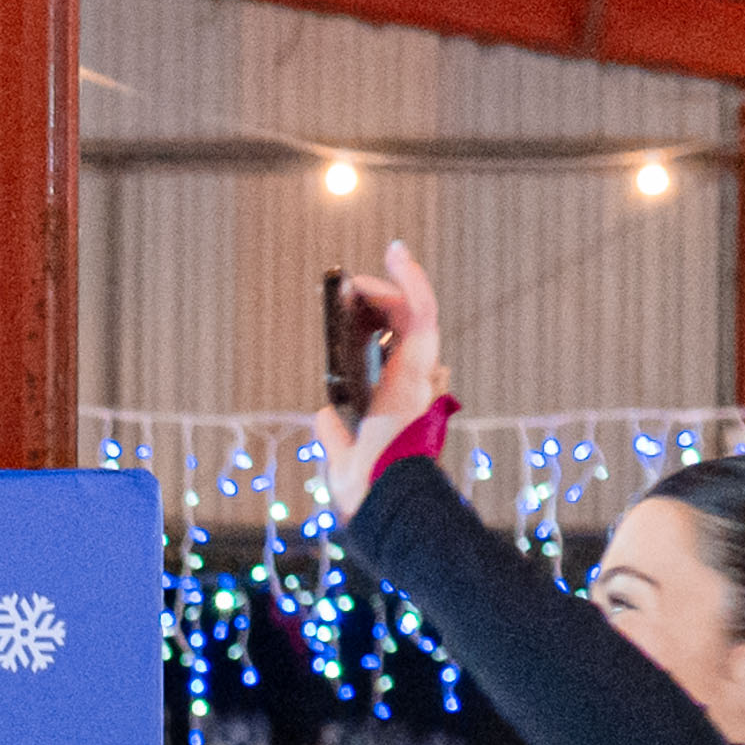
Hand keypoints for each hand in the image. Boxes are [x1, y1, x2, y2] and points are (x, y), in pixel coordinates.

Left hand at [305, 240, 447, 520]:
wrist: (381, 492)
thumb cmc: (368, 486)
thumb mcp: (343, 458)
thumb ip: (335, 436)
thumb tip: (322, 415)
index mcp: (398, 406)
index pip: (396, 360)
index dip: (378, 333)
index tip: (355, 314)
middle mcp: (414, 385)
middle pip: (403, 332)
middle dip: (379, 306)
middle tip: (352, 291)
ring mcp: (420, 372)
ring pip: (415, 314)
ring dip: (392, 285)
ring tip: (364, 273)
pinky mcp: (421, 359)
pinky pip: (422, 308)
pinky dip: (412, 278)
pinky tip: (397, 252)